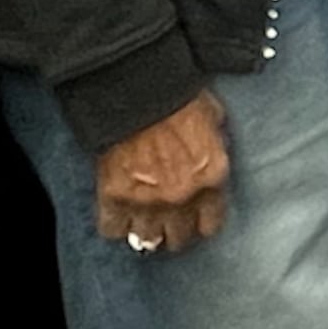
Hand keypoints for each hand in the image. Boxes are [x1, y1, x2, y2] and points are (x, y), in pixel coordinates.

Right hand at [93, 91, 229, 255]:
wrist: (136, 87)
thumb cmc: (178, 95)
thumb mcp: (213, 118)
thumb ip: (214, 146)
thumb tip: (212, 153)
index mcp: (211, 177)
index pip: (211, 224)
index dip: (201, 222)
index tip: (195, 220)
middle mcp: (182, 196)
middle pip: (179, 238)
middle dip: (174, 232)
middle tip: (167, 224)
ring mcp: (147, 201)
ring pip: (147, 241)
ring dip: (145, 233)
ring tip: (142, 224)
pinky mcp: (114, 197)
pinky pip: (113, 230)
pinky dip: (114, 225)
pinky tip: (116, 216)